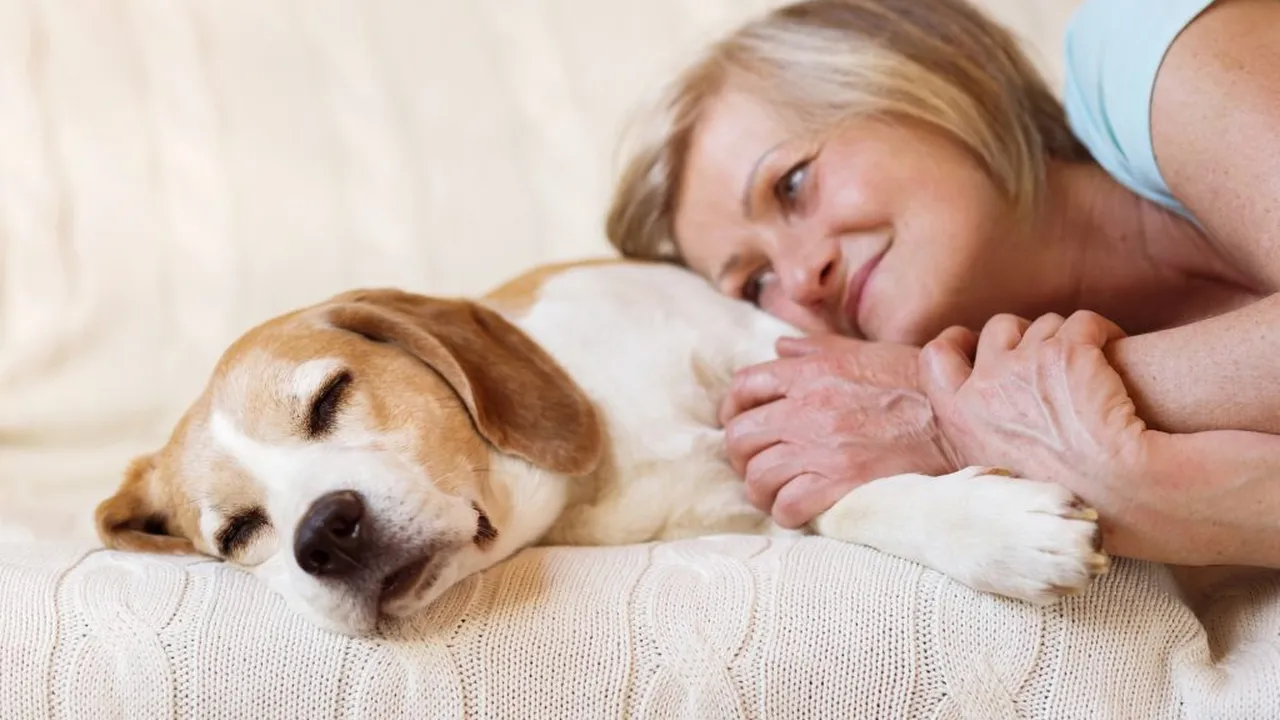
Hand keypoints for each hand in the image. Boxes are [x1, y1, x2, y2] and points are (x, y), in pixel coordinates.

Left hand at [720, 334, 958, 528]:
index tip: (744, 423)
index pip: (745, 387)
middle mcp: (808, 408)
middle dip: (743, 454)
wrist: (963, 421)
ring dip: (762, 488)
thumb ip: (818, 348)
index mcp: (812, 372)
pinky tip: (799, 510)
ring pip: (757, 475)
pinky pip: (787, 505)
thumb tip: (780, 346)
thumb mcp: (867, 351)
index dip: (735, 409)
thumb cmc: (920, 384)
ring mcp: (823, 447)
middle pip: (740, 436)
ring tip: (777, 492)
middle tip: (759, 463)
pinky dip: (786, 512)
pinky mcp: (842, 483)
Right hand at [918, 311, 1145, 485]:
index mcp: (962, 416)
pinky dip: (1103, 333)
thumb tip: (986, 413)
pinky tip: (1115, 352)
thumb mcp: (996, 469)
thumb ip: (981, 431)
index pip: (935, 358)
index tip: (974, 341)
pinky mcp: (1067, 352)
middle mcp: (986, 385)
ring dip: (1068, 338)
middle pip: (998, 328)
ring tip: (1092, 368)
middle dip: (1025, 334)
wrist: (1114, 496)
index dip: (956, 341)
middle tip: (1052, 357)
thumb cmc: (1062, 494)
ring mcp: (1025, 365)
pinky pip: (1085, 322)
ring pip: (1046, 325)